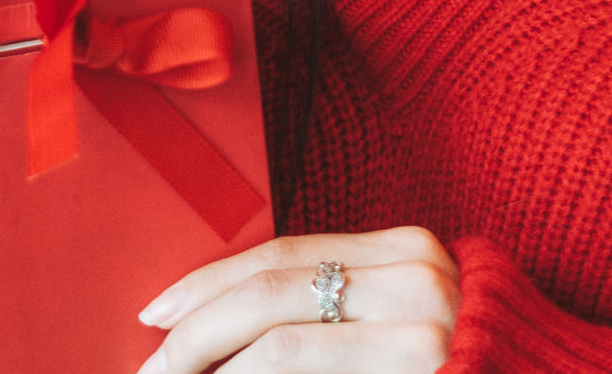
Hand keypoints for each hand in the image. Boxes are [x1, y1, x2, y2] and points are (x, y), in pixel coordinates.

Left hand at [135, 229, 456, 373]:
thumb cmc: (463, 364)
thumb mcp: (403, 316)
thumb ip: (336, 307)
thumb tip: (222, 328)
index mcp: (408, 249)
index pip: (284, 255)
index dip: (210, 282)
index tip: (155, 313)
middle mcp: (420, 279)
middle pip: (272, 293)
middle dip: (195, 335)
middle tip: (148, 369)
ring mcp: (425, 331)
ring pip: (283, 344)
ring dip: (214, 370)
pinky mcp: (421, 369)